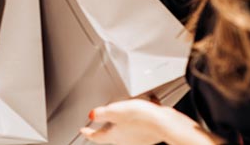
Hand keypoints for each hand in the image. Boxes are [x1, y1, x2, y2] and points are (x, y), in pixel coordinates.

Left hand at [80, 99, 218, 144]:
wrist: (166, 123)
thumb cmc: (142, 118)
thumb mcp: (115, 111)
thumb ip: (101, 113)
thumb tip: (91, 115)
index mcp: (115, 136)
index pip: (96, 137)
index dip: (88, 132)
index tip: (83, 130)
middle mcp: (126, 140)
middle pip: (111, 136)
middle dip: (104, 129)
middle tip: (97, 124)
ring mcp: (139, 138)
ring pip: (125, 131)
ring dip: (120, 123)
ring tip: (118, 115)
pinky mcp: (149, 132)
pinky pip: (138, 125)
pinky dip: (136, 118)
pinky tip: (140, 110)